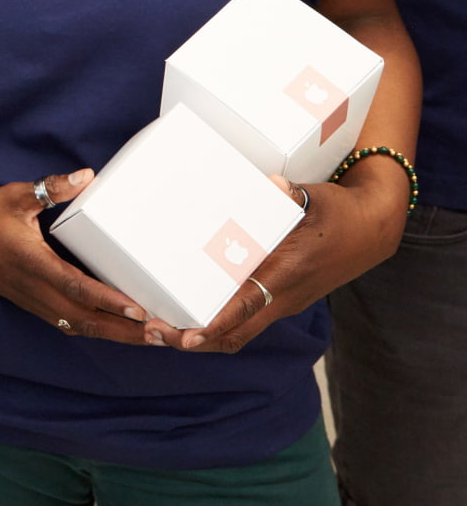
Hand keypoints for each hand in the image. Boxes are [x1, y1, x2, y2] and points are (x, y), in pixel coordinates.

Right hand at [0, 172, 157, 344]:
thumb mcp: (14, 194)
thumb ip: (51, 189)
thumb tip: (86, 176)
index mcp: (32, 262)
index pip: (76, 287)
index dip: (108, 300)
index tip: (139, 309)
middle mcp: (34, 289)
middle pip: (85, 320)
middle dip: (124, 331)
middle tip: (161, 335)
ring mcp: (32, 300)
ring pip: (78, 327)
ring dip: (114, 335)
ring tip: (148, 338)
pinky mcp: (31, 303)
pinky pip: (67, 324)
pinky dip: (94, 330)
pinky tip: (114, 331)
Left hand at [144, 171, 404, 353]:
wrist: (371, 231)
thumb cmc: (338, 213)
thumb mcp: (316, 199)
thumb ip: (292, 194)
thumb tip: (276, 184)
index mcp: (287, 274)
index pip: (246, 306)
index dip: (215, 322)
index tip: (186, 333)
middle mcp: (282, 298)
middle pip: (234, 333)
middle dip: (192, 338)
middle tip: (152, 330)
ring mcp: (281, 303)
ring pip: (237, 333)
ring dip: (201, 335)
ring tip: (158, 329)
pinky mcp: (278, 299)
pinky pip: (244, 321)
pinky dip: (216, 325)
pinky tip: (187, 316)